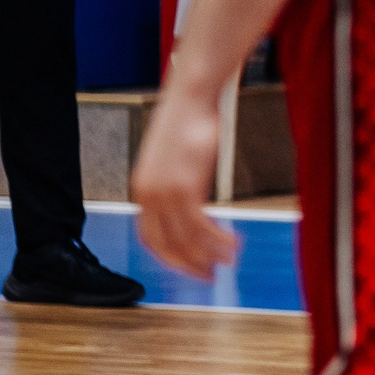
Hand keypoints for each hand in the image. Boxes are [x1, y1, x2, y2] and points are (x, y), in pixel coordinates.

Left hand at [132, 77, 239, 278]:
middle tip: (210, 276)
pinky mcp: (185, 187)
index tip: (190, 266)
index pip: (150, 238)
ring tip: (230, 260)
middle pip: (166, 244)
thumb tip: (194, 204)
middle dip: (190, 264)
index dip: (171, 257)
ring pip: (186, 238)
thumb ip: (179, 184)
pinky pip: (200, 225)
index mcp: (141, 191)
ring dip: (210, 254)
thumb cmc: (189, 123)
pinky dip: (217, 238)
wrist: (191, 98)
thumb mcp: (176, 160)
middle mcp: (147, 196)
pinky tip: (233, 241)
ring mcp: (164, 193)